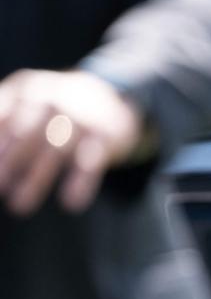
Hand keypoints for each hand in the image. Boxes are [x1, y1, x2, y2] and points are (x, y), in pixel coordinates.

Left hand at [0, 69, 143, 215]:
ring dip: (36, 179)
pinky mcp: (104, 136)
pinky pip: (90, 161)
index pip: (3, 118)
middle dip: (9, 161)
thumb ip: (5, 121)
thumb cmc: (55, 112)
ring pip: (56, 150)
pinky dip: (81, 182)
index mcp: (26, 91)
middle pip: (26, 133)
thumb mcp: (26, 104)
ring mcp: (80, 119)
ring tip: (20, 206)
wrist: (111, 99)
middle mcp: (52, 101)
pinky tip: (72, 203)